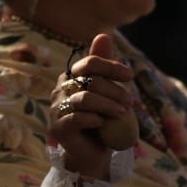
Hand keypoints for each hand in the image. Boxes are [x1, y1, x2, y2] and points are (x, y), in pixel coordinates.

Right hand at [49, 34, 134, 178]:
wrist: (94, 152)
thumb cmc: (103, 118)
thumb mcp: (108, 90)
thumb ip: (104, 65)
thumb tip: (103, 34)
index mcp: (71, 77)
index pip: (89, 62)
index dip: (111, 66)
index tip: (130, 76)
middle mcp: (60, 90)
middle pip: (90, 80)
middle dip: (115, 90)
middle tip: (131, 102)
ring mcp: (56, 108)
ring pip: (85, 98)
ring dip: (109, 104)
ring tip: (123, 112)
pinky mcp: (57, 128)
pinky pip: (77, 117)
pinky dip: (95, 119)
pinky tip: (104, 123)